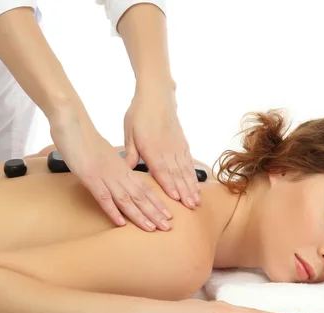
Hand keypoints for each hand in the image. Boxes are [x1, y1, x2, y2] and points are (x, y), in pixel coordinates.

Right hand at [50, 110, 172, 231]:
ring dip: (140, 215)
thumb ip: (115, 166)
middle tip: (167, 227)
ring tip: (152, 228)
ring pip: (127, 199)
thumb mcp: (105, 154)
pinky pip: (104, 197)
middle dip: (154, 213)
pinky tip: (121, 223)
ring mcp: (105, 176)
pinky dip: (113, 211)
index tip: (167, 215)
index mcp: (122, 167)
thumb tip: (122, 175)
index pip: (144, 188)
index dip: (156, 202)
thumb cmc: (85, 139)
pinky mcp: (91, 178)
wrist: (72, 124)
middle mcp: (118, 173)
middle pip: (140, 196)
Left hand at [123, 87, 200, 209]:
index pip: (161, 170)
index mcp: (152, 147)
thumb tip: (126, 170)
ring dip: (191, 186)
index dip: (169, 186)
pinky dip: (193, 173)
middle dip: (185, 191)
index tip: (176, 199)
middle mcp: (167, 148)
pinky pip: (189, 161)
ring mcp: (177, 145)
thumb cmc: (139, 114)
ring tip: (196, 200)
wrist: (156, 94)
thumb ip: (130, 153)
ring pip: (185, 169)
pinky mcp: (182, 142)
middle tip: (191, 207)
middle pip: (177, 173)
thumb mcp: (129, 133)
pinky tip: (196, 183)